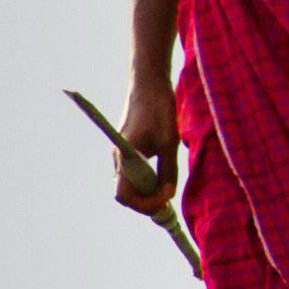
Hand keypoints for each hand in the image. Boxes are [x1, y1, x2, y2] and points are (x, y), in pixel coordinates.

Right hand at [115, 77, 179, 215]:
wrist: (148, 84)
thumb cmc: (158, 110)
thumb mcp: (169, 142)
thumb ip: (168, 170)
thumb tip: (168, 195)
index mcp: (124, 158)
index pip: (124, 196)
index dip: (143, 204)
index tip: (164, 202)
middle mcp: (118, 159)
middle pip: (127, 193)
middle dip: (147, 201)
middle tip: (169, 202)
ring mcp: (122, 155)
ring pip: (131, 184)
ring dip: (148, 191)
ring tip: (168, 190)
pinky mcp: (129, 150)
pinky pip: (135, 173)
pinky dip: (148, 180)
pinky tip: (164, 178)